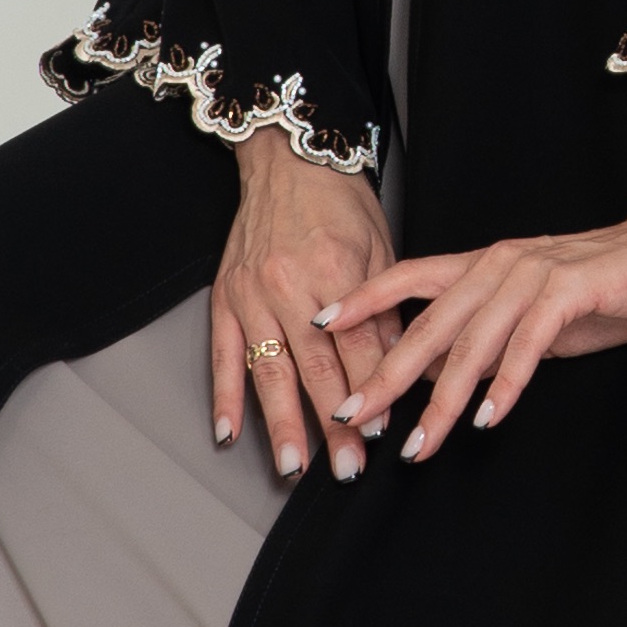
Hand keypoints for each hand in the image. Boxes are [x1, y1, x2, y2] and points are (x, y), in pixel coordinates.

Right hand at [211, 133, 396, 483]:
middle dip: (335, 425)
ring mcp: (252, 294)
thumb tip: (403, 371)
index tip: (385, 431)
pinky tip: (230, 433)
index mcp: (336, 270)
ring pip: (269, 371)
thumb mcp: (379, 250)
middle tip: (348, 468)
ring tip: (295, 466)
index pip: (358, 347)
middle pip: (316, 368)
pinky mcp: (225, 298)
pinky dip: (225, 398)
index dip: (373, 392)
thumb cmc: (340, 202)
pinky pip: (222, 356)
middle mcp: (290, 285)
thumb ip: (385, 312)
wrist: (288, 159)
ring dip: (282, 425)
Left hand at [317, 91, 626, 464]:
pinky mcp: (572, 291)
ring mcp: (534, 274)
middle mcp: (500, 264)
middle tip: (352, 415)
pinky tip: (488, 417)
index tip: (318, 327)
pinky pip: (529, 342)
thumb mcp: (532, 312)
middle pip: (428, 323)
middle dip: (386, 375)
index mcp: (484, 264)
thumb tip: (440, 370)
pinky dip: (506, 383)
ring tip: (418, 443)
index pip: (409, 277)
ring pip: (473, 343)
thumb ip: (489, 334)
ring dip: (443, 399)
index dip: (362, 299)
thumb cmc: (606, 286)